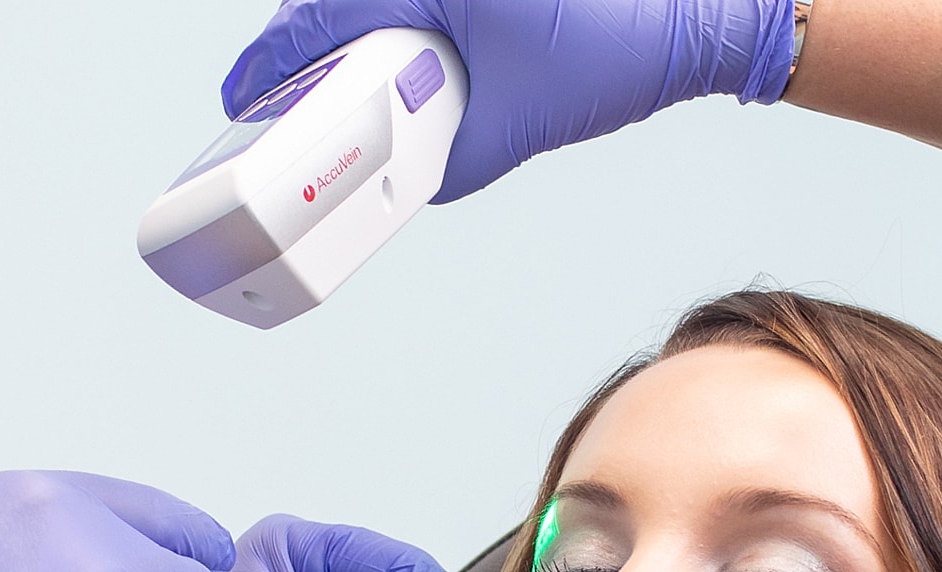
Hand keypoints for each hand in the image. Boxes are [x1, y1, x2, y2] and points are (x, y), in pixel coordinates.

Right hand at [223, 0, 794, 202]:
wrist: (698, 17)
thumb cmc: (617, 55)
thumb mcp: (518, 125)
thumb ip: (451, 161)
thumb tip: (408, 184)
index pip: (324, 16)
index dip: (274, 63)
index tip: (242, 100)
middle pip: (342, 3)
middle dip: (310, 56)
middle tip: (279, 110)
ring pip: (380, 2)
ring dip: (357, 44)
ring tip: (336, 99)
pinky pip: (420, 3)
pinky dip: (401, 33)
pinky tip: (401, 70)